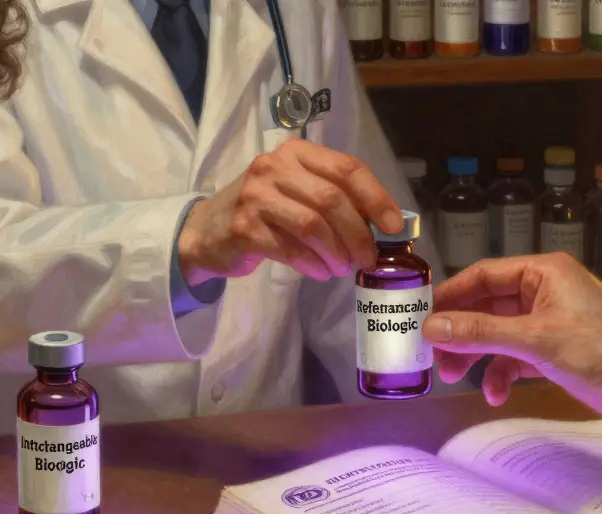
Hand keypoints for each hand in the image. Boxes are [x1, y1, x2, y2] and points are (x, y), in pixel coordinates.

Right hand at [178, 138, 402, 283]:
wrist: (208, 230)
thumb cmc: (264, 211)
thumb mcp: (296, 190)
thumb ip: (333, 196)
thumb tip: (381, 224)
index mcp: (296, 153)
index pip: (347, 168)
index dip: (376, 198)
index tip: (393, 226)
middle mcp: (274, 167)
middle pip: (332, 199)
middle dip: (359, 234)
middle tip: (367, 259)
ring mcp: (256, 196)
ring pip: (313, 225)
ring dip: (337, 252)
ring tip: (343, 268)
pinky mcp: (245, 228)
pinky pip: (291, 249)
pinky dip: (313, 264)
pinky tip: (320, 272)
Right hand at [421, 253, 601, 426]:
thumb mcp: (535, 339)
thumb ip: (481, 332)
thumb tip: (433, 328)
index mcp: (542, 273)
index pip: (483, 275)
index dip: (450, 295)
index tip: (421, 317)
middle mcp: (543, 291)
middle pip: (486, 306)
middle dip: (460, 332)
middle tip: (434, 355)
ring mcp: (548, 321)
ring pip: (497, 334)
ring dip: (476, 356)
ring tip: (455, 377)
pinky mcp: (553, 349)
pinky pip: (515, 357)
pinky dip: (502, 374)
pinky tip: (497, 394)